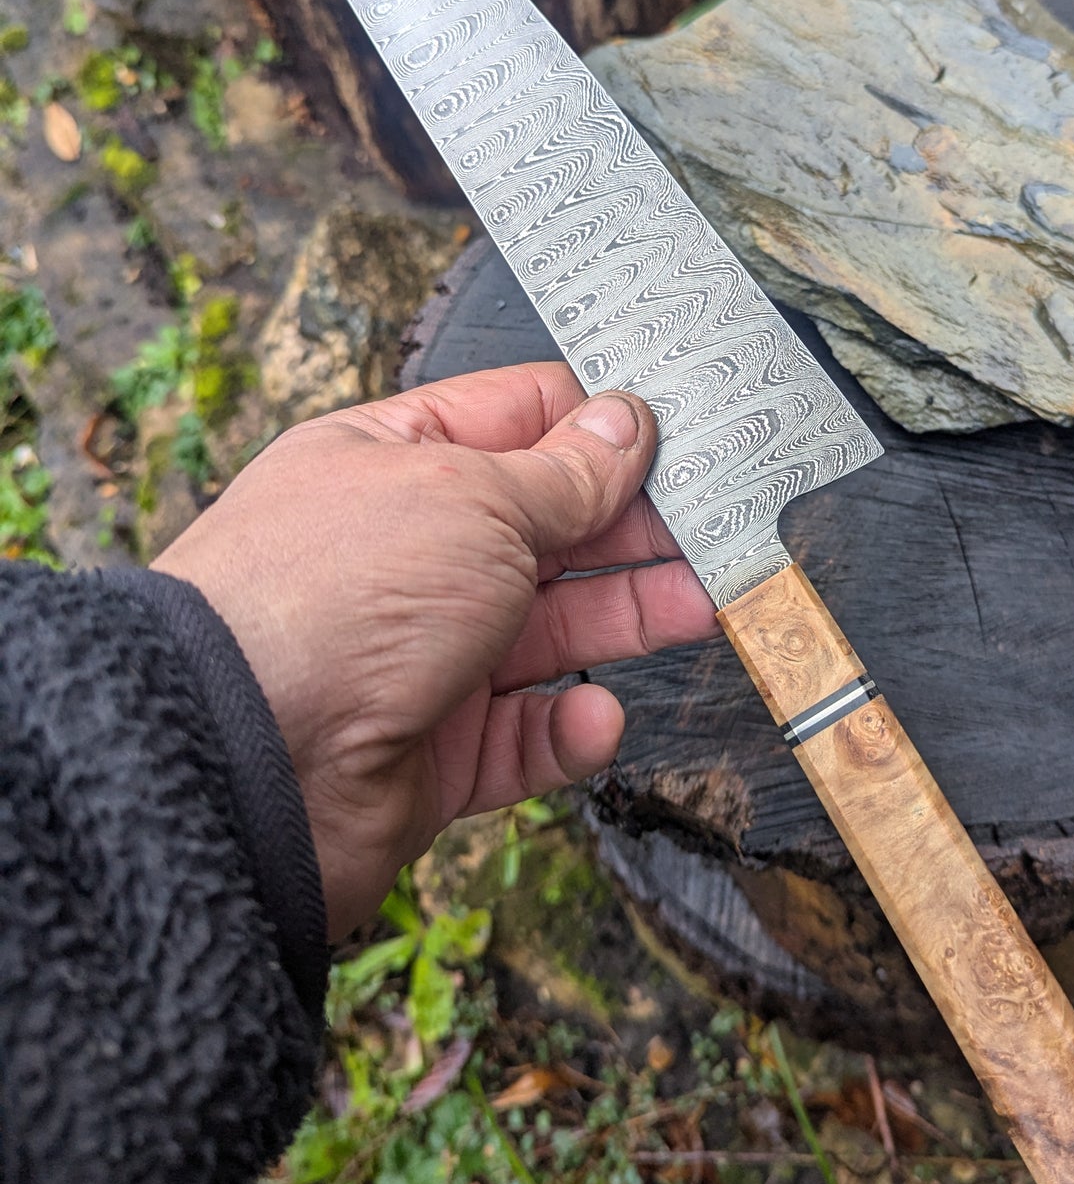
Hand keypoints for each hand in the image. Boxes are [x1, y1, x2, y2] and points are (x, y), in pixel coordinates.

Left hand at [154, 363, 717, 938]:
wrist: (244, 764)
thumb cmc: (328, 600)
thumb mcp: (468, 496)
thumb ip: (563, 472)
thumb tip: (626, 423)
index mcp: (394, 461)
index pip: (519, 420)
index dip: (603, 425)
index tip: (687, 433)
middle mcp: (406, 553)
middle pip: (548, 528)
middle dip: (635, 527)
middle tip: (719, 525)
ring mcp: (419, 652)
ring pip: (551, 629)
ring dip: (629, 618)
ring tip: (701, 606)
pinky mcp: (433, 751)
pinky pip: (525, 736)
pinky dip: (568, 729)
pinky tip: (592, 714)